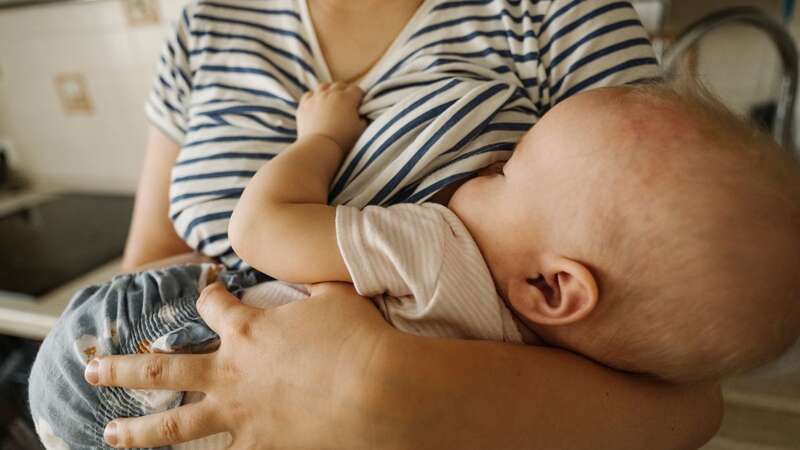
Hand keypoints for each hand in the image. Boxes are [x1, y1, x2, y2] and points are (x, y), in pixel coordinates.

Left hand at [84, 282, 392, 448]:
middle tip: (93, 369)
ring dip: (136, 432)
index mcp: (248, 329)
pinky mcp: (261, 447)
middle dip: (122, 368)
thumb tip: (311, 272)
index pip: (211, 304)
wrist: (379, 390)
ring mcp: (241, 414)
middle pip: (161, 368)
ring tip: (109, 436)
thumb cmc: (359, 338)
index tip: (207, 288)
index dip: (207, 293)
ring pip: (173, 426)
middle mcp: (231, 372)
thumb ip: (313, 283)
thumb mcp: (336, 296)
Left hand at [297, 82, 366, 150]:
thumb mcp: (360, 130)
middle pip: (340, 85)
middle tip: (347, 101)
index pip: (356, 90)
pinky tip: (317, 103)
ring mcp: (316, 98)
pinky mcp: (304, 105)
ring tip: (331, 98)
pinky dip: (314, 96)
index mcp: (347, 98)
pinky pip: (309, 94)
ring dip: (329, 90)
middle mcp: (331, 94)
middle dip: (345, 91)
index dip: (360, 96)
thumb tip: (362, 116)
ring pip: (324, 86)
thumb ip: (363, 119)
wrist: (319, 147)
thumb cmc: (343, 140)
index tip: (360, 103)